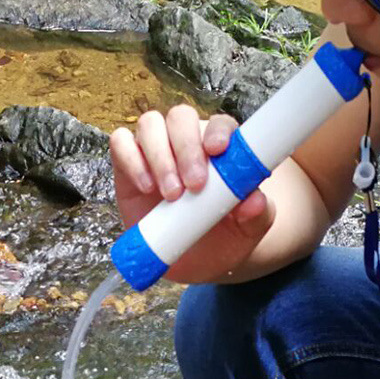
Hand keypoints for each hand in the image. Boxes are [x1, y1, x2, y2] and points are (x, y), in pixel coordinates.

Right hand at [108, 105, 274, 284]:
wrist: (190, 261)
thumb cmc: (221, 238)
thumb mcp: (247, 233)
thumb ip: (258, 215)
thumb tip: (256, 200)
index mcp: (220, 148)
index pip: (220, 124)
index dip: (218, 131)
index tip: (218, 150)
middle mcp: (186, 140)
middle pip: (181, 118)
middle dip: (186, 147)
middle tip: (194, 185)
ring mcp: (155, 148)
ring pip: (150, 124)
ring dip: (160, 155)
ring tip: (171, 194)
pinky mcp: (127, 162)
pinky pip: (121, 143)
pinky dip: (131, 159)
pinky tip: (145, 185)